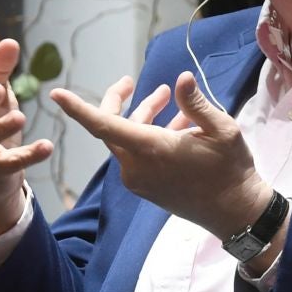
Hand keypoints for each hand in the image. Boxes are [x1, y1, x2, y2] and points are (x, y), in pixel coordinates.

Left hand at [50, 71, 267, 238]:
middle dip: (119, 101)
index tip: (56, 93)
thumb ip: (196, 103)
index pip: (102, 125)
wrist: (235, 212)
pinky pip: (136, 155)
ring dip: (142, 117)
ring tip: (167, 97)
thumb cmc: (231, 169)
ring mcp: (139, 180)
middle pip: (111, 127)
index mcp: (150, 149)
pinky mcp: (146, 188)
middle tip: (129, 80)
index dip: (78, 108)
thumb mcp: (222, 129)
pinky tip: (175, 124)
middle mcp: (137, 166)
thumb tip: (181, 79)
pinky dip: (148, 135)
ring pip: (126, 139)